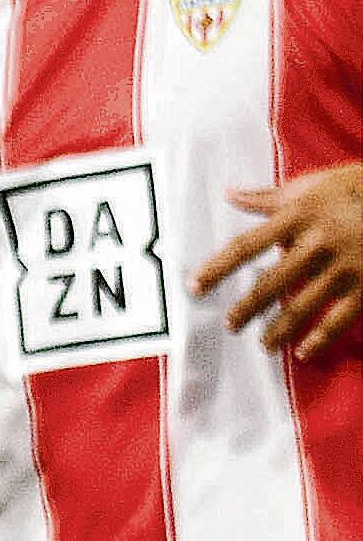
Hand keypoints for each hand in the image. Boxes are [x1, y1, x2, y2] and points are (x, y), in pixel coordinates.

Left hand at [193, 162, 362, 354]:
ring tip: (264, 344)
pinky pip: (339, 319)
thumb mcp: (309, 188)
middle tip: (230, 324)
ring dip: (279, 330)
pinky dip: (320, 339)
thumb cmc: (352, 190)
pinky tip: (304, 352)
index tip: (195, 287)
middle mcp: (317, 243)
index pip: (246, 246)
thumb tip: (230, 194)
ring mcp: (343, 267)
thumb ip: (267, 197)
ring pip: (302, 306)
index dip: (217, 268)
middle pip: (271, 283)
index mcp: (296, 217)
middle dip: (247, 308)